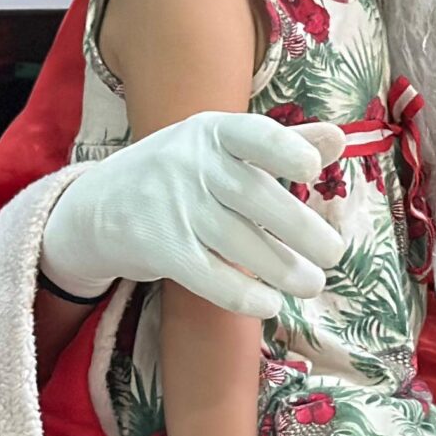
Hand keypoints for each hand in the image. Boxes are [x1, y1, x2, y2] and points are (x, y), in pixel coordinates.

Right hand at [42, 112, 349, 317]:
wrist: (95, 208)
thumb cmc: (178, 173)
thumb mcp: (219, 146)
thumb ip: (280, 143)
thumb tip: (339, 140)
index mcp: (213, 132)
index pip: (254, 135)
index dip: (287, 151)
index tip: (313, 171)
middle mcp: (191, 164)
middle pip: (255, 197)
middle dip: (301, 229)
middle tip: (335, 253)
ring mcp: (172, 206)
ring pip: (238, 241)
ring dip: (283, 268)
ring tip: (312, 283)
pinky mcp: (158, 249)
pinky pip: (208, 275)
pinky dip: (243, 294)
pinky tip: (271, 303)